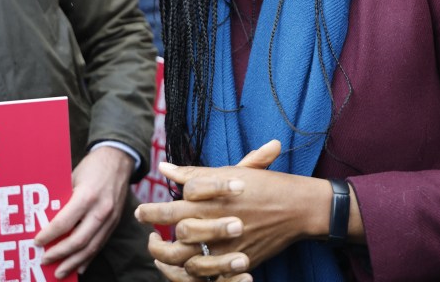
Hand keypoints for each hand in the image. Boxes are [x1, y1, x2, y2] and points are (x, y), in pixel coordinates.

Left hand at [36, 146, 133, 278]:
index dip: (49, 235)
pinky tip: (79, 267)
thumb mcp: (72, 177)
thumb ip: (62, 198)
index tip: (36, 242)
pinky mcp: (115, 223)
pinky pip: (101, 244)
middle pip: (78, 240)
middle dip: (59, 253)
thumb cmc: (93, 167)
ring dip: (73, 262)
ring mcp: (110, 218)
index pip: (64, 222)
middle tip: (44, 260)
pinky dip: (89, 258)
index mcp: (88, 196)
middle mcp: (101, 210)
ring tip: (59, 271)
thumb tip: (45, 219)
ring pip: (91, 247)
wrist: (119, 160)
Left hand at [135, 140, 330, 278]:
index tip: (142, 210)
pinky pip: (208, 274)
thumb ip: (194, 173)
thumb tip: (164, 168)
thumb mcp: (231, 173)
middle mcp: (218, 221)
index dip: (153, 210)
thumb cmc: (265, 185)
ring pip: (189, 257)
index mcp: (214, 199)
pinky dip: (190, 273)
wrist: (298, 207)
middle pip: (179, 230)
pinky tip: (179, 266)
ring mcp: (228, 244)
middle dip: (156, 229)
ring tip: (156, 248)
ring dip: (167, 255)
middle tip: (143, 225)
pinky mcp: (238, 261)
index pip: (175, 206)